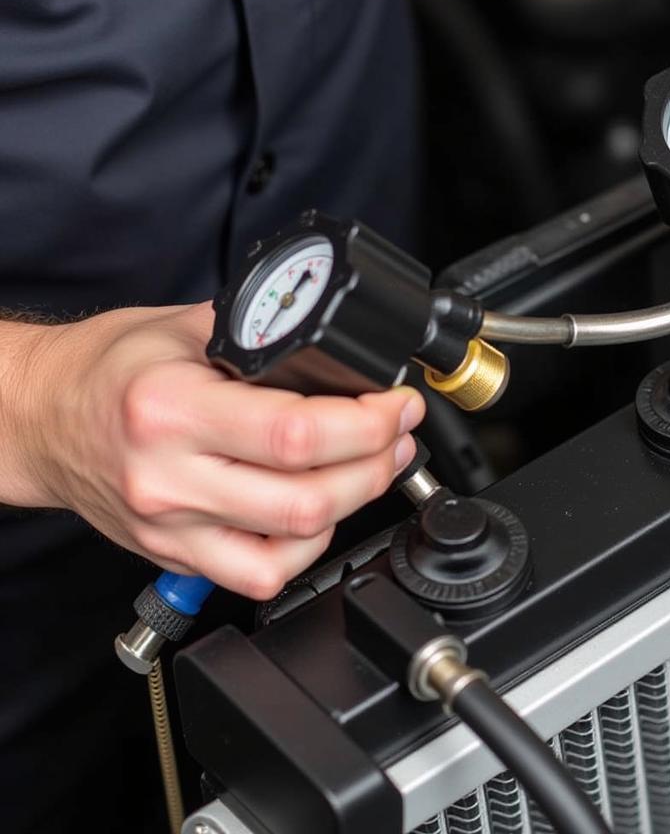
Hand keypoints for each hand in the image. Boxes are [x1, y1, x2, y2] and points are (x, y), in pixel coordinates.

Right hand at [3, 303, 423, 598]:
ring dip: (354, 504)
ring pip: (293, 544)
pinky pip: (259, 575)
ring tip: (373, 466)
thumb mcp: (186, 327)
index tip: (397, 405)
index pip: (297, 433)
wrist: (38, 416)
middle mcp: (170, 478)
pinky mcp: (176, 556)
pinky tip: (321, 514)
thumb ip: (263, 337)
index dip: (369, 424)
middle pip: (308, 498)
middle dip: (379, 464)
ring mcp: (172, 527)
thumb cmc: (106, 367)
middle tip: (398, 433)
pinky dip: (307, 548)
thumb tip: (341, 350)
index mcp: (173, 410)